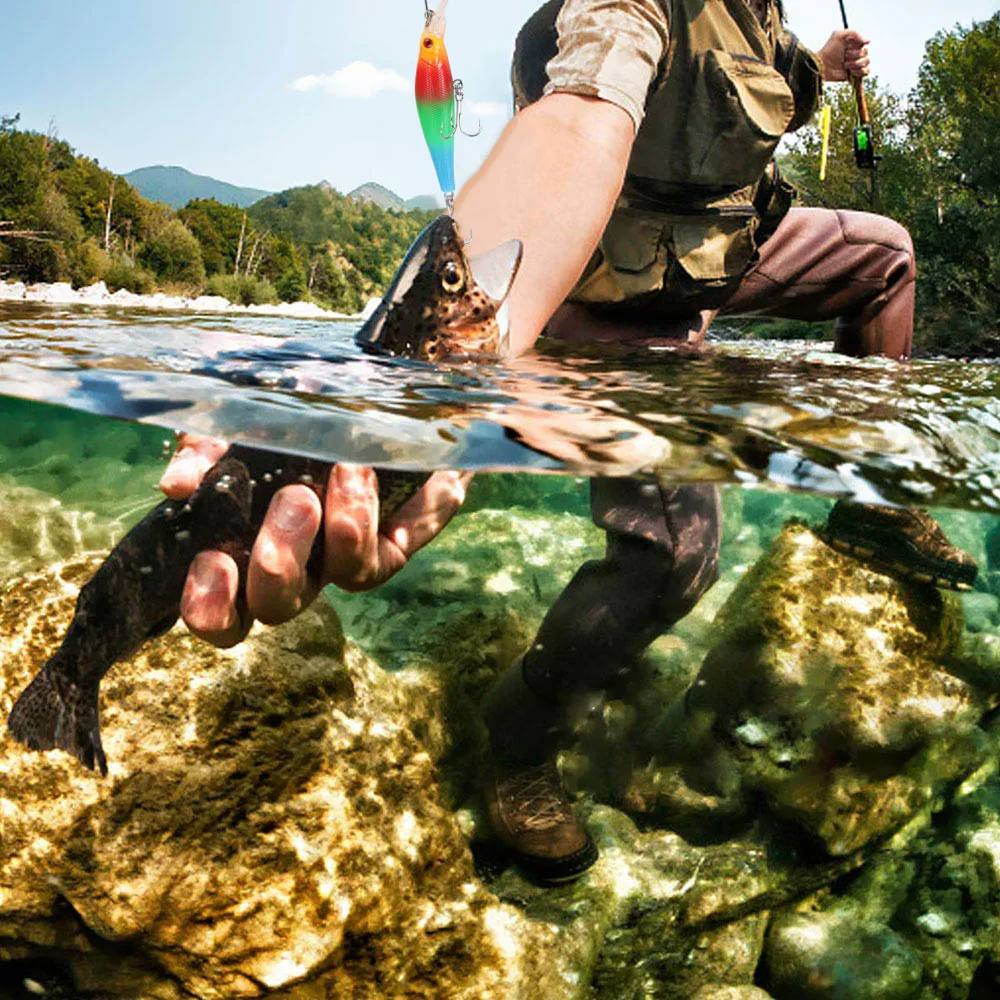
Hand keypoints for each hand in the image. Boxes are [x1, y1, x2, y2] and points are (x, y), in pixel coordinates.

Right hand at [160, 433, 470, 647]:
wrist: (378, 387)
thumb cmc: (292, 408)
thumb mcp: (241, 413)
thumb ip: (207, 446)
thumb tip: (176, 483)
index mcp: (246, 544)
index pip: (221, 609)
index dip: (210, 605)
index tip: (209, 563)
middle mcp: (297, 564)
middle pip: (277, 606)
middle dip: (279, 564)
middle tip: (293, 503)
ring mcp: (347, 558)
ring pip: (343, 577)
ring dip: (340, 531)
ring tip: (337, 474)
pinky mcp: (396, 544)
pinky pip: (382, 552)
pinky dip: (369, 514)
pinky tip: (360, 470)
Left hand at [818, 30, 870, 82]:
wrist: (822, 66)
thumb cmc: (828, 49)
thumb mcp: (838, 35)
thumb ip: (854, 33)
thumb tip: (866, 41)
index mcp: (854, 43)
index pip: (865, 42)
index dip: (859, 45)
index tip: (848, 46)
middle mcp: (856, 53)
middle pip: (865, 53)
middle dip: (855, 55)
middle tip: (844, 56)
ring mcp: (856, 63)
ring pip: (866, 62)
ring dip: (856, 64)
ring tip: (845, 65)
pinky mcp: (854, 74)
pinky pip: (866, 72)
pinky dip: (860, 71)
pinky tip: (851, 72)